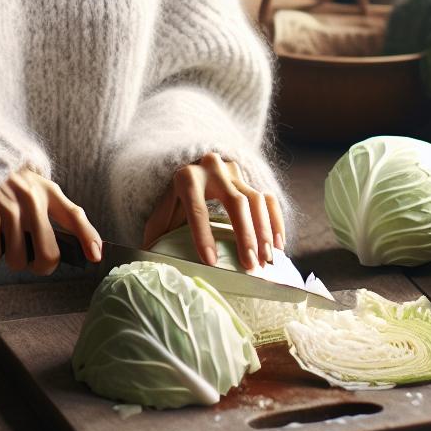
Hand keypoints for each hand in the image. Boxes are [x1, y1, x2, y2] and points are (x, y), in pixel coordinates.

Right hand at [0, 164, 102, 274]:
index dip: (88, 238)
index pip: (74, 216)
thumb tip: (72, 242)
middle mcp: (31, 200)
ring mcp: (9, 208)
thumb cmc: (4, 179)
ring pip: (18, 260)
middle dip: (39, 266)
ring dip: (10, 259)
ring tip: (3, 244)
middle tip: (30, 261)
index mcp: (46, 191)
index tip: (96, 257)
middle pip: (48, 254)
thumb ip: (52, 207)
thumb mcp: (33, 183)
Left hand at [140, 152, 285, 271]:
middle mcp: (213, 169)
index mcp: (186, 177)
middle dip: (244, 235)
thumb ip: (158, 230)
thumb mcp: (162, 210)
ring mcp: (235, 172)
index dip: (203, 235)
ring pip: (256, 199)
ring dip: (264, 231)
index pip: (196, 207)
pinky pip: (269, 198)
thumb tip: (153, 259)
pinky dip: (275, 222)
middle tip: (250, 264)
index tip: (211, 262)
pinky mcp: (251, 177)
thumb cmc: (175, 199)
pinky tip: (278, 246)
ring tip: (267, 259)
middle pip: (235, 201)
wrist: (191, 166)